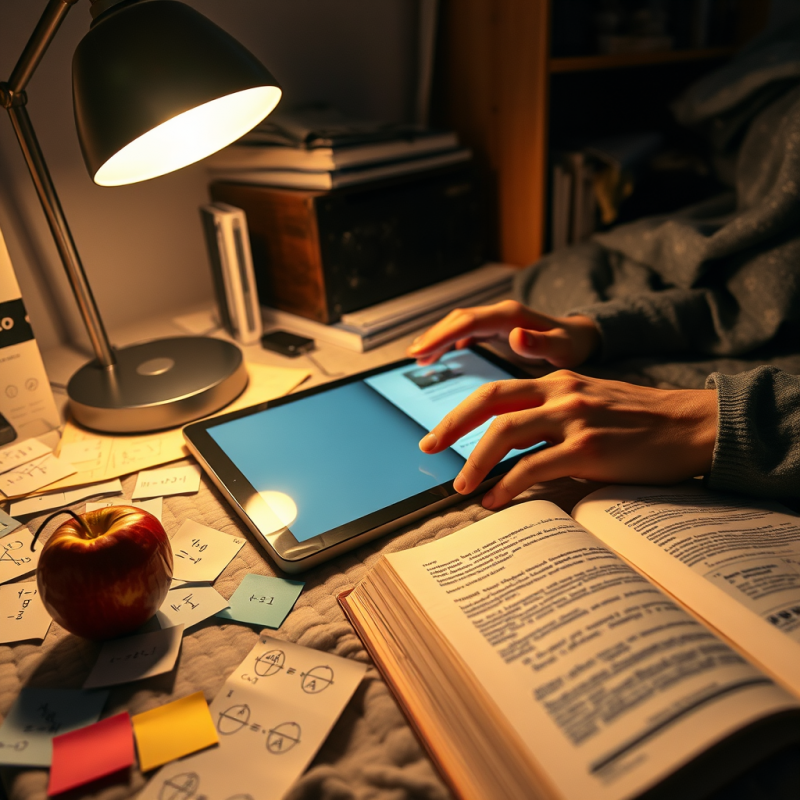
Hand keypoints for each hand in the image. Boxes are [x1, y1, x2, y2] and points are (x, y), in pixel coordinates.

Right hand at [406, 300, 600, 367]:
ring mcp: (497, 320)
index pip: (467, 322)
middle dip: (432, 336)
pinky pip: (465, 332)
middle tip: (411, 355)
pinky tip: (437, 357)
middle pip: (457, 321)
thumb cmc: (573, 346)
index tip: (420, 350)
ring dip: (437, 338)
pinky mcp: (496, 329)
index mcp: (510, 316)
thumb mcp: (563, 349)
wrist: (580, 337)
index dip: (441, 335)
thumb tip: (515, 336)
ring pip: (458, 325)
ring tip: (417, 357)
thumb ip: (541, 344)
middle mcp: (501, 314)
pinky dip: (448, 342)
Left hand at [419, 371, 718, 508]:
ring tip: (461, 486)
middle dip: (451, 428)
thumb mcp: (591, 407)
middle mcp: (561, 393)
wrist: (693, 426)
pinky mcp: (589, 449)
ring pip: (506, 434)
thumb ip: (551, 421)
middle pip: (490, 404)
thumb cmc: (642, 423)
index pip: (495, 391)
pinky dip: (508, 485)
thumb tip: (510, 455)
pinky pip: (534, 468)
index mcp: (558, 381)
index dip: (460, 413)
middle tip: (428, 450)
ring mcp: (575, 419)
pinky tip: (496, 500)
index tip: (437, 435)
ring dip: (475, 462)